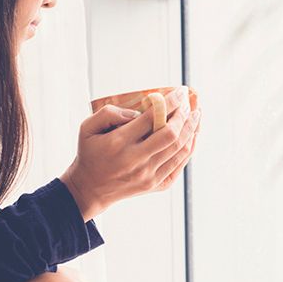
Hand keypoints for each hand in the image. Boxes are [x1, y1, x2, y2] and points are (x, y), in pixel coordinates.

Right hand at [60, 87, 201, 220]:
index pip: (151, 118)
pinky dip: (189, 148)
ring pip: (179, 149)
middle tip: (190, 104)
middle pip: (171, 134)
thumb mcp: (87, 128)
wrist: (90, 189)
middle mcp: (136, 160)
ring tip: (196, 116)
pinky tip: (192, 135)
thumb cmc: (89, 153)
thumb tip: (137, 112)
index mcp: (118, 143)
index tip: (180, 92)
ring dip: (192, 129)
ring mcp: (148, 175)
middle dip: (185, 115)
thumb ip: (108, 113)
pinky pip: (179, 165)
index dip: (170, 103)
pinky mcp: (155, 185)